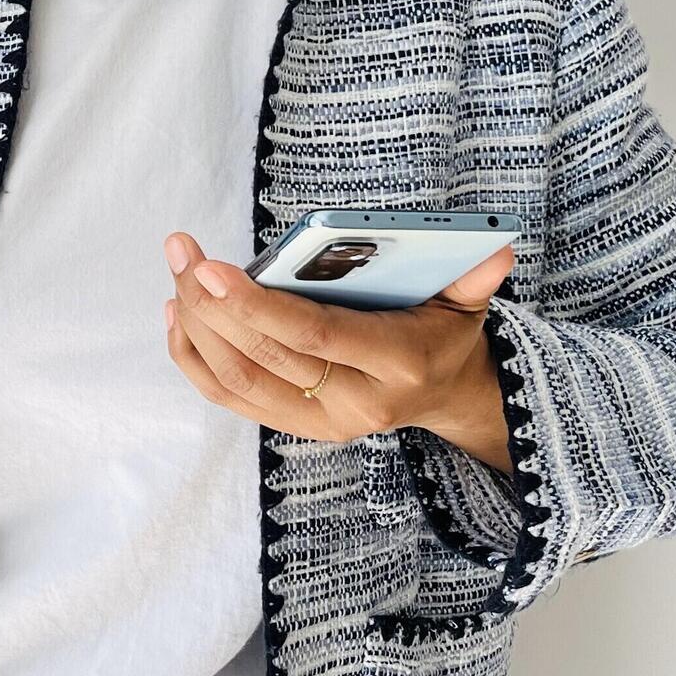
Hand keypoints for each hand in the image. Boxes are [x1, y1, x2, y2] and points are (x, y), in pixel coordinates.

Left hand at [160, 231, 516, 451]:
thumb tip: (496, 248)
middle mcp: (356, 404)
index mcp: (397, 366)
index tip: (211, 267)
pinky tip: (179, 315)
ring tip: (178, 273)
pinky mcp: (297, 427)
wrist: (445, 394)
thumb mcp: (467, 302)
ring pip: (238, 380)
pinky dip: (196, 359)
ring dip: (197, 327)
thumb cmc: (445, 331)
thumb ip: (474, 275)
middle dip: (213, 304)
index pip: (315, 337)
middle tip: (182, 253)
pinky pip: (231, 398)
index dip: (258, 305)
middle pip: (265, 357)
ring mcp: (322, 422)